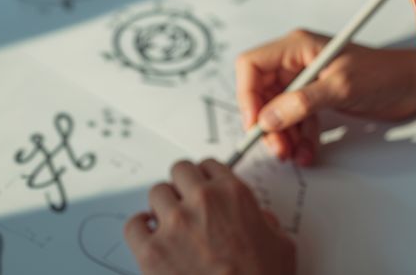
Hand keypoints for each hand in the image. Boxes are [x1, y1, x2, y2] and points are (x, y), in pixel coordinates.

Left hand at [125, 159, 294, 274]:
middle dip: (182, 185)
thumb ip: (268, 224)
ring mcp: (174, 224)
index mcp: (234, 195)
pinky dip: (139, 228)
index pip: (210, 165)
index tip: (204, 186)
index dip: (206, 177)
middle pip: (180, 171)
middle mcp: (202, 202)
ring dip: (162, 206)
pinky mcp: (151, 251)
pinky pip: (134, 225)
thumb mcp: (282, 246)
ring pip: (156, 193)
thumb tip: (262, 222)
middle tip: (185, 201)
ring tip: (168, 222)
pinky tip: (148, 235)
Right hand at [235, 29, 415, 165]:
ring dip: (282, 134)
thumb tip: (268, 119)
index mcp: (297, 46)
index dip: (247, 95)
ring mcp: (306, 78)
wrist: (411, 86)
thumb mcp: (340, 88)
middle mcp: (297, 60)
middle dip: (266, 122)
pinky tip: (307, 151)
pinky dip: (298, 136)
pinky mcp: (316, 96)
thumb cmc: (382, 74)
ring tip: (293, 153)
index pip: (252, 65)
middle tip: (277, 147)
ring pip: (277, 109)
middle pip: (261, 92)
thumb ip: (302, 103)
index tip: (255, 124)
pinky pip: (295, 118)